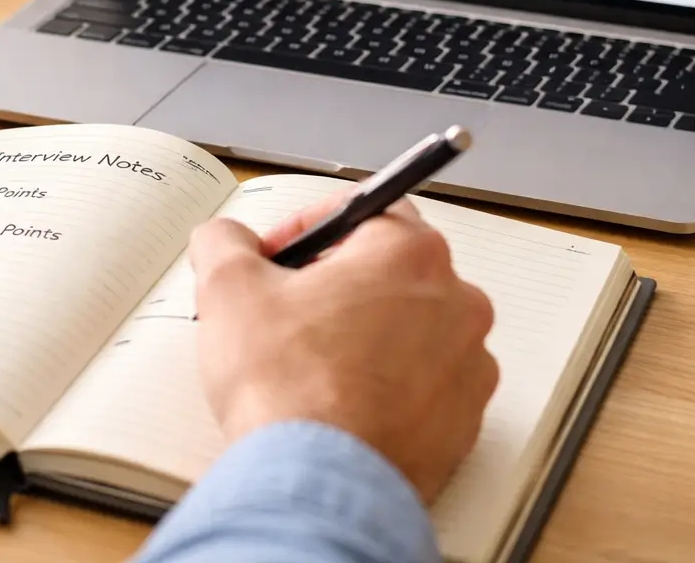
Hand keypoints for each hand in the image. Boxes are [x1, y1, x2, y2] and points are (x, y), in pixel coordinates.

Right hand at [188, 195, 497, 502]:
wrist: (317, 484)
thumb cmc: (291, 390)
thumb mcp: (230, 289)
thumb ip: (226, 242)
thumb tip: (227, 239)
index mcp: (410, 254)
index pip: (362, 210)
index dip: (308, 229)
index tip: (279, 257)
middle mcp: (456, 302)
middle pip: (389, 271)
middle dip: (336, 285)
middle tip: (288, 312)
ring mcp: (468, 366)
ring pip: (410, 329)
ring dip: (366, 335)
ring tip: (312, 365)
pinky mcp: (464, 421)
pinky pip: (425, 385)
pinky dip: (388, 387)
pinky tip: (341, 402)